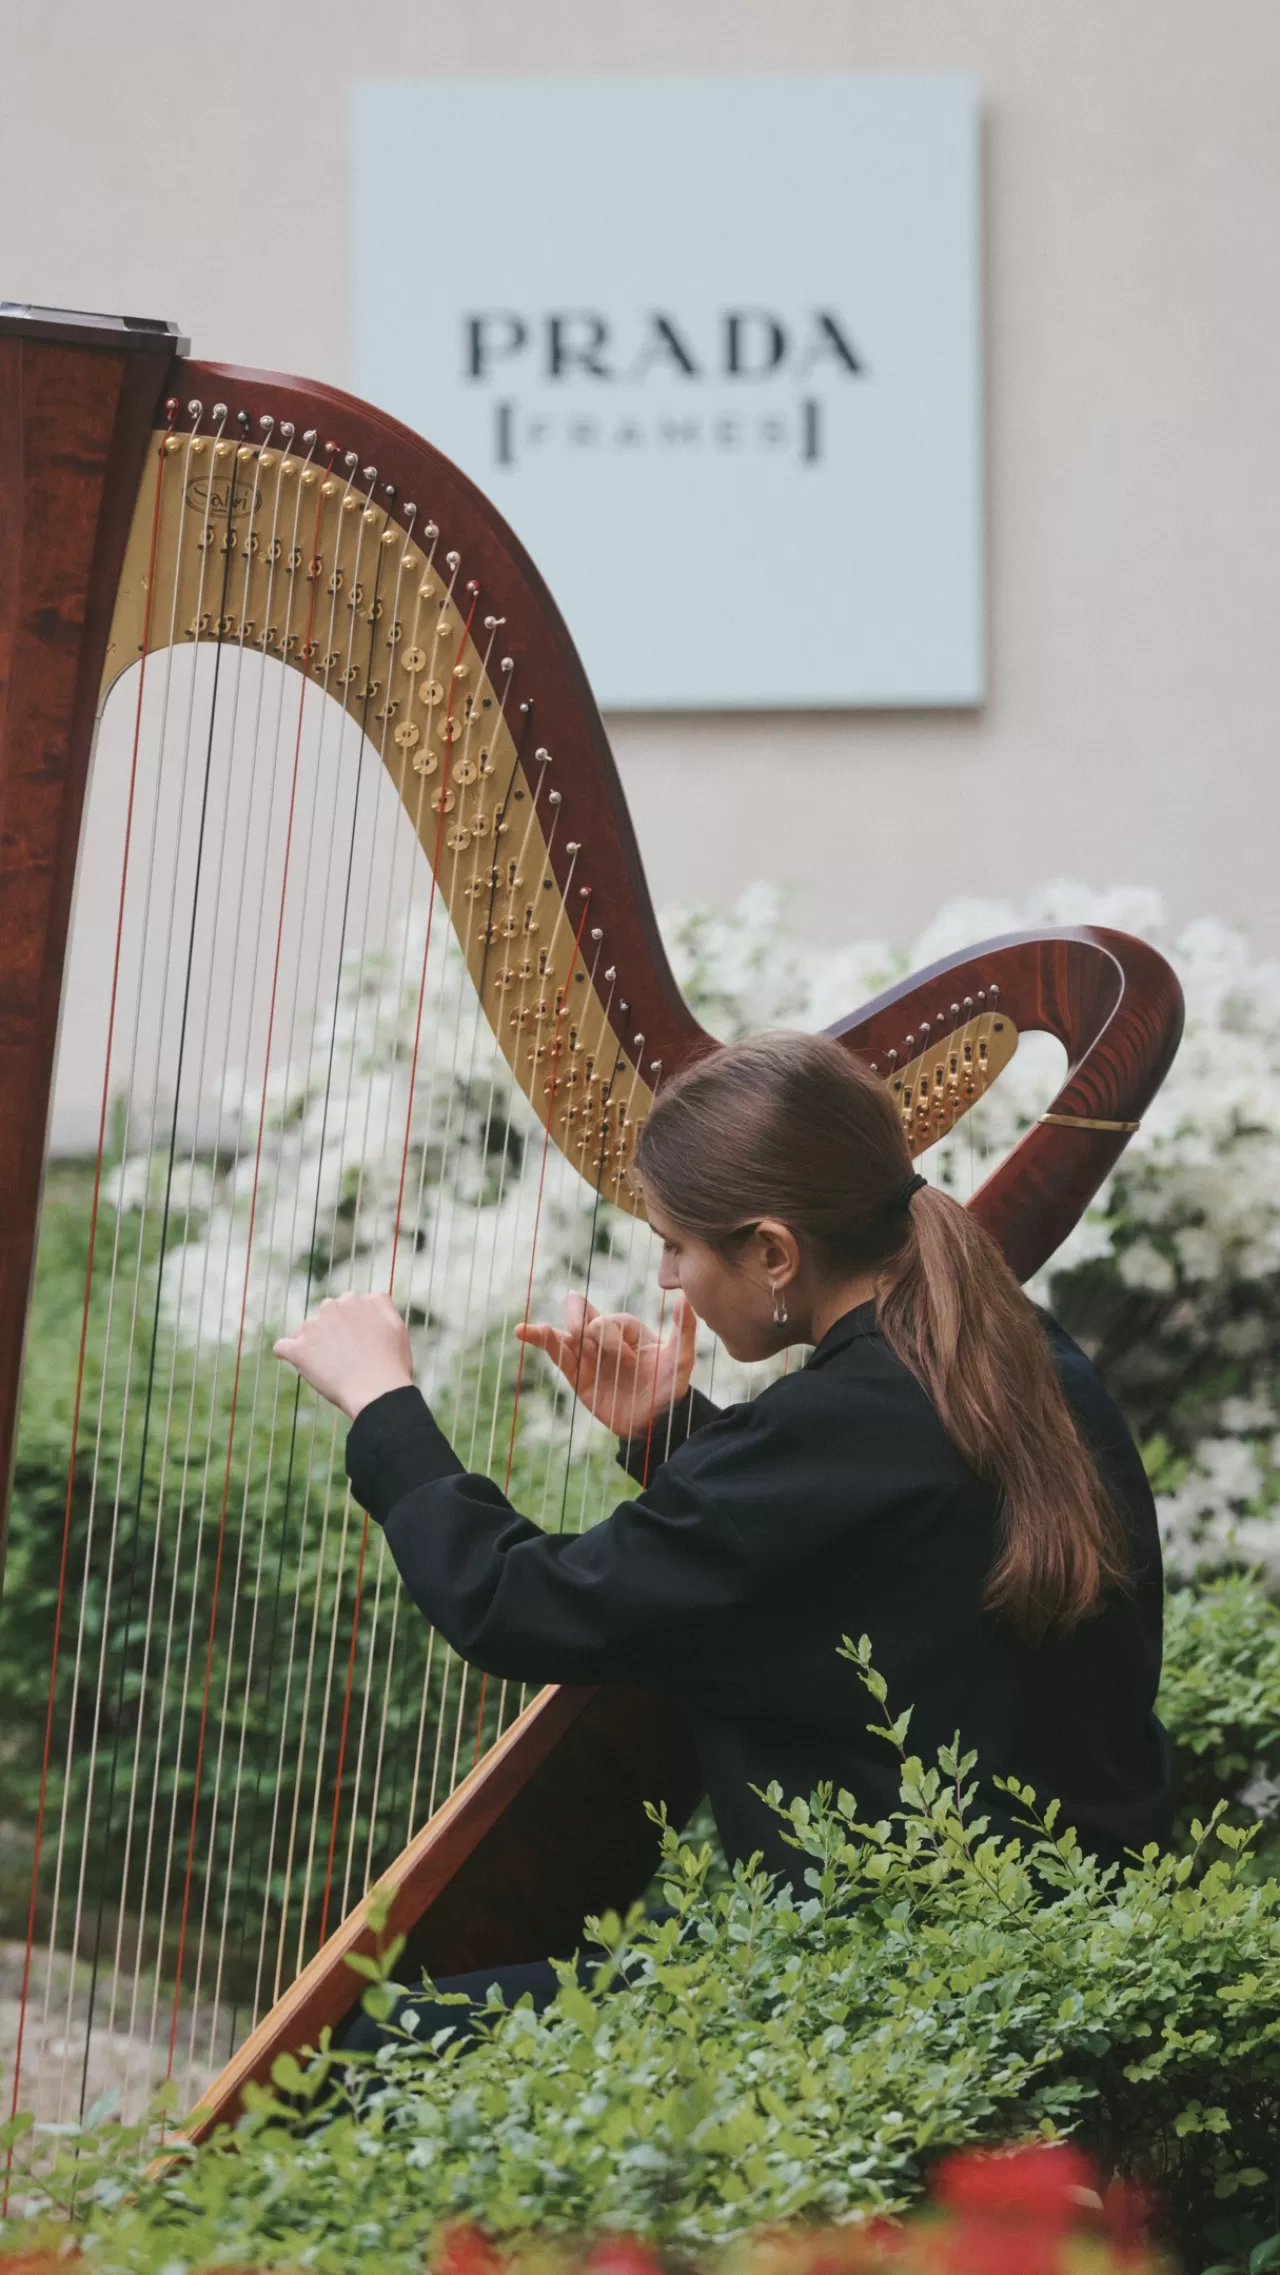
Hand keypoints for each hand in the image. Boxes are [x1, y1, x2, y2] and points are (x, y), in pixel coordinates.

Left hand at [274, 1292, 414, 1419]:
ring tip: (330, 1369)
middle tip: (345, 1358)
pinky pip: (282, 1347)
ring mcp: (313, 1326)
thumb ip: (381, 1307)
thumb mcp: (397, 1327)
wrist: (377, 1392)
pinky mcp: (298, 1349)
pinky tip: (297, 1364)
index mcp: (357, 1300)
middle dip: (330, 1333)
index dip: (351, 1327)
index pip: (346, 1308)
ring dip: (312, 1345)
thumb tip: (370, 1298)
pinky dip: (288, 1354)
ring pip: (304, 1332)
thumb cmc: (391, 1366)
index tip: (358, 1345)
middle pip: (324, 1317)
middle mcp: (333, 1306)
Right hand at [514, 1293, 695, 1437]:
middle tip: (586, 1334)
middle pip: (581, 1311)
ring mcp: (588, 1357)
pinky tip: (525, 1332)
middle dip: (578, 1318)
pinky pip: (557, 1356)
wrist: (655, 1423)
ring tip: (532, 1330)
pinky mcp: (577, 1377)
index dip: (613, 1339)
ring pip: (563, 1333)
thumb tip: (684, 1299)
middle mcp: (604, 1338)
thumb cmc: (669, 1388)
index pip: (608, 1320)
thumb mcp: (680, 1358)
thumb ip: (683, 1329)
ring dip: (549, 1330)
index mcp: (626, 1329)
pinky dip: (542, 1342)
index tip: (629, 1363)